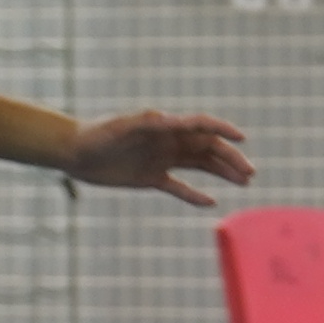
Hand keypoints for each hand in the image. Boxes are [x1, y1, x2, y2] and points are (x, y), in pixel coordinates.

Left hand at [64, 110, 255, 207]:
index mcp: (165, 126)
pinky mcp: (150, 178)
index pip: (201, 125)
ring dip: (222, 172)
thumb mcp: (122, 126)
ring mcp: (161, 159)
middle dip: (230, 159)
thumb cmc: (97, 135)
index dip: (223, 130)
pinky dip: (194, 194)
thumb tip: (173, 120)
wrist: (74, 152)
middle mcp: (168, 141)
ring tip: (244, 182)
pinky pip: (178, 187)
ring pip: (199, 166)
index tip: (242, 139)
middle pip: (207, 148)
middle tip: (250, 173)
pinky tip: (211, 202)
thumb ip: (147, 123)